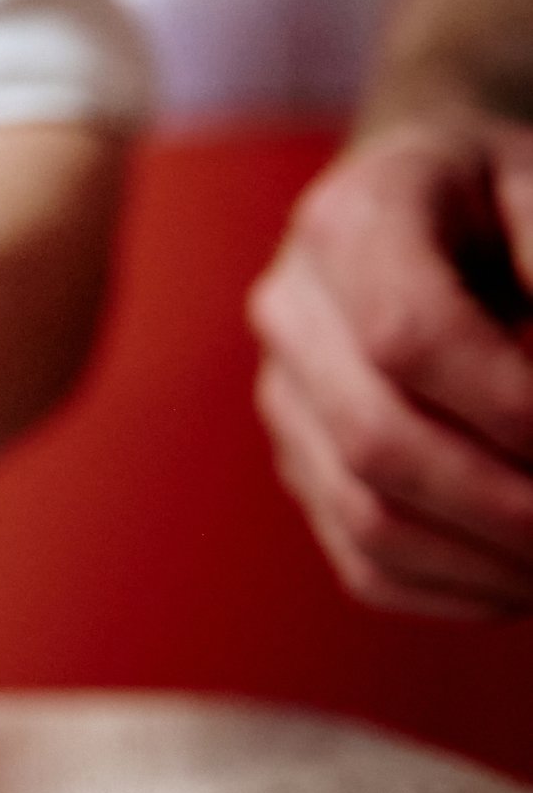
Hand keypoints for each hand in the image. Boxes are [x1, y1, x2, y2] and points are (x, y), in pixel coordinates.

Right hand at [249, 110, 532, 619]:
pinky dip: (459, 592)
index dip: (513, 405)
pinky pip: (363, 560)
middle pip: (377, 440)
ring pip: (366, 516)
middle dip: (514, 506)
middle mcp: (292, 310)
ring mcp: (285, 395)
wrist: (429, 202)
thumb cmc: (509, 199)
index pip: (407, 335)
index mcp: (352, 220)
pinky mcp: (299, 461)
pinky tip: (531, 578)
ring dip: (493, 563)